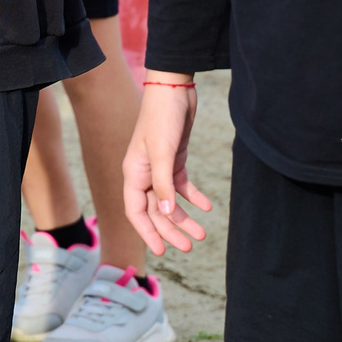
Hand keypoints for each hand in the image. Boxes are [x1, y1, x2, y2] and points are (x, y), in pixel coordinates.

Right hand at [123, 81, 211, 254]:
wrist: (174, 89)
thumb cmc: (162, 117)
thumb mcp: (162, 152)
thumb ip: (162, 184)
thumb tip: (164, 213)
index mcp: (134, 172)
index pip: (136, 211)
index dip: (147, 232)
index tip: (162, 252)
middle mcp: (144, 173)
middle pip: (155, 210)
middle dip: (171, 229)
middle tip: (191, 246)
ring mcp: (159, 167)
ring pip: (169, 201)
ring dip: (184, 217)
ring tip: (202, 233)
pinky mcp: (174, 160)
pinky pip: (182, 186)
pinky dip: (194, 197)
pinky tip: (208, 207)